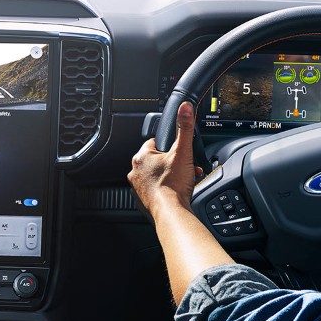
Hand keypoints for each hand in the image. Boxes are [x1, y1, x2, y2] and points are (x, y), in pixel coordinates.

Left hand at [129, 101, 205, 218]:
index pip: (155, 142)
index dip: (170, 146)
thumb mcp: (183, 152)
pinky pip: (156, 189)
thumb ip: (184, 128)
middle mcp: (136, 171)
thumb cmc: (173, 185)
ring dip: (171, 176)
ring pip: (157, 175)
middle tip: (184, 167)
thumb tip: (184, 108)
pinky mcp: (143, 200)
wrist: (171, 212)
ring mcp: (138, 186)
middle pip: (158, 160)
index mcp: (141, 156)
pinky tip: (177, 191)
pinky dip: (166, 189)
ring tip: (183, 180)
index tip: (179, 152)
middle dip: (173, 163)